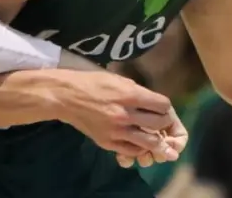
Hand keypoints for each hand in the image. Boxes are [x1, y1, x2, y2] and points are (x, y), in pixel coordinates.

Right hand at [57, 71, 181, 161]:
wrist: (66, 97)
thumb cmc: (93, 83)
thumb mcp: (119, 80)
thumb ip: (138, 92)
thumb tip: (154, 103)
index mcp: (130, 95)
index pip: (162, 105)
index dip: (165, 107)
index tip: (162, 108)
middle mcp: (125, 115)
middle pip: (159, 124)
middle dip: (164, 123)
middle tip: (161, 122)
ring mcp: (116, 131)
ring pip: (148, 142)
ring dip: (156, 140)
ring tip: (157, 137)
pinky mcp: (107, 142)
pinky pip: (131, 150)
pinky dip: (139, 148)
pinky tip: (139, 142)